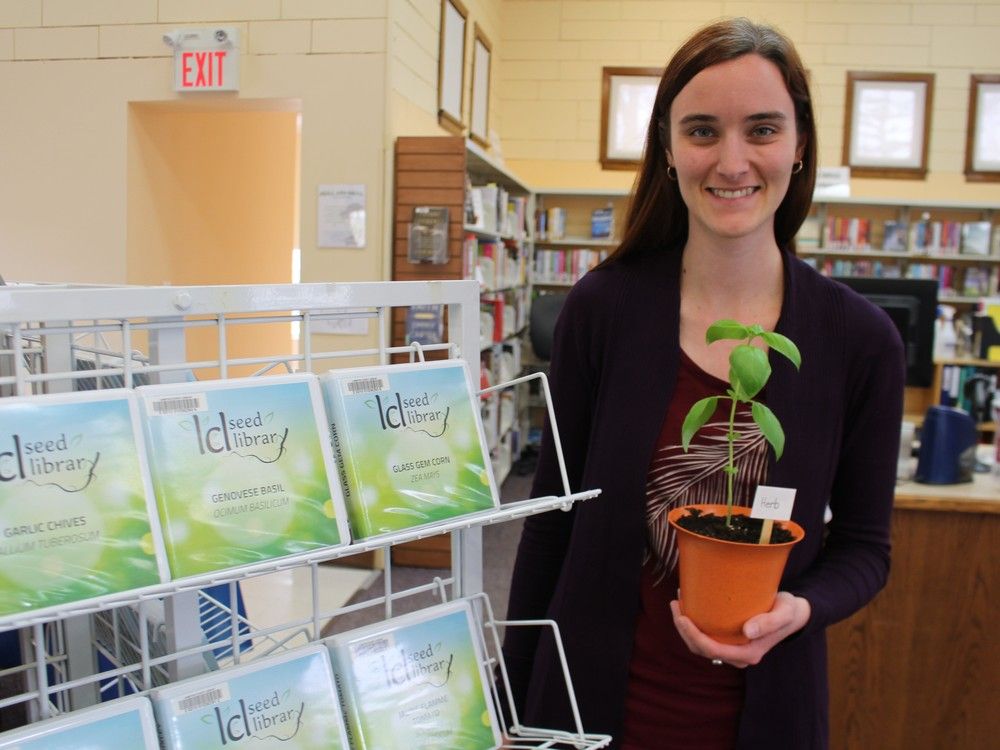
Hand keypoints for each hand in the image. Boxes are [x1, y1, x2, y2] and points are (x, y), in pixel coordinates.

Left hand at [669, 591, 810, 667]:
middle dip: (683, 629)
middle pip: (702, 649)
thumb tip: (747, 631)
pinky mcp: (729, 639)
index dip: (693, 636)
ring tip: (678, 601)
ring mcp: (732, 649)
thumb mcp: (784, 613)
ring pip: (701, 644)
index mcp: (748, 653)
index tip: (682, 617)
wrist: (793, 612)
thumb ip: (769, 622)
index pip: (713, 650)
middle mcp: (738, 655)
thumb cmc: (788, 610)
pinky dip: (695, 623)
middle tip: (675, 603)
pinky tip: (689, 603)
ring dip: (685, 626)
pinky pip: (707, 636)